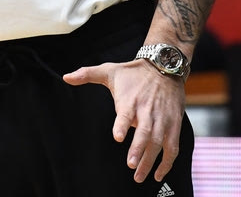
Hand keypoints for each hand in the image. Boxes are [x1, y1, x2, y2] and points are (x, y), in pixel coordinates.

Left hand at [63, 59, 185, 182]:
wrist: (164, 65)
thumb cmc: (133, 72)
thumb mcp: (109, 70)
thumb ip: (87, 74)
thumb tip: (66, 77)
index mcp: (130, 100)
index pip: (125, 113)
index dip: (122, 125)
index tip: (118, 137)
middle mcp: (147, 110)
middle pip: (144, 132)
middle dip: (138, 149)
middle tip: (131, 164)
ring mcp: (162, 119)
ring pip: (159, 142)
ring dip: (150, 160)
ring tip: (140, 175)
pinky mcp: (174, 124)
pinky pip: (172, 146)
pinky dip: (167, 162)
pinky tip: (157, 174)